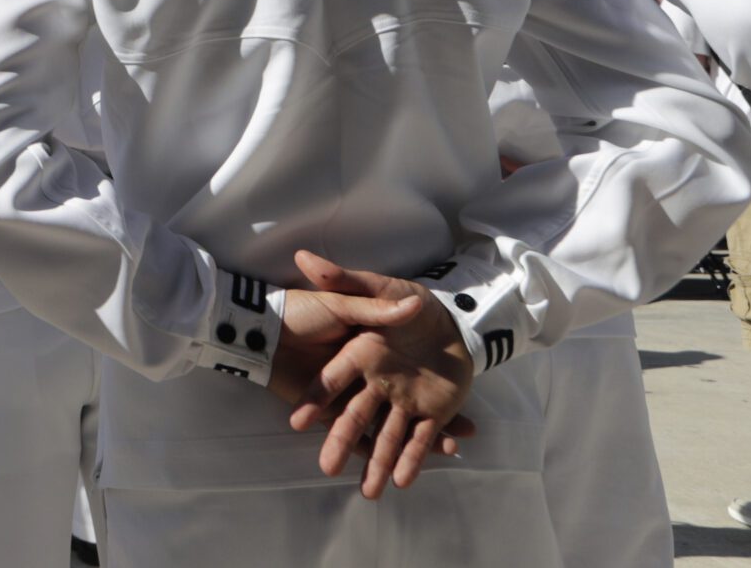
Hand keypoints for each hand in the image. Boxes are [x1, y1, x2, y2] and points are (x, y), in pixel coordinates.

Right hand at [280, 251, 476, 498]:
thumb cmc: (411, 301)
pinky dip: (413, 458)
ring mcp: (403, 399)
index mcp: (361, 355)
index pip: (332, 381)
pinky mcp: (431, 410)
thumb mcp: (379, 287)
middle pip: (353, 416)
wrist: (453, 319)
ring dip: (376, 462)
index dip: (315, 400)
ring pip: (386, 435)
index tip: (297, 420)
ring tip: (368, 492)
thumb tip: (304, 257)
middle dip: (339, 441)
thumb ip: (345, 278)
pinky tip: (404, 480)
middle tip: (325, 469)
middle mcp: (377, 382)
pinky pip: (420, 438)